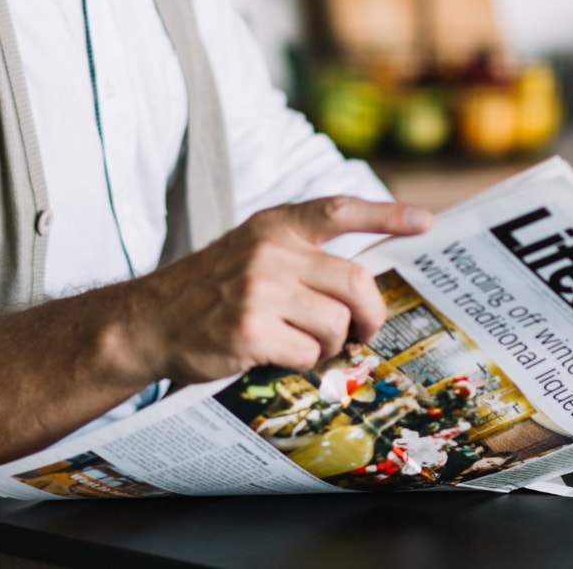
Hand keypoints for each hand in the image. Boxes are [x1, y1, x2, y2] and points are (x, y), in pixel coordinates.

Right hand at [118, 197, 432, 384]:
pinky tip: (275, 355)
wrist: (147, 321)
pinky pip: (307, 354)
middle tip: (366, 331)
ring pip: (335, 323)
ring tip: (304, 343)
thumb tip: (365, 281)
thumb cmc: (208, 291)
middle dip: (370, 314)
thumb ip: (301, 254)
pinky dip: (302, 362)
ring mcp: (259, 290)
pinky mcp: (251, 330)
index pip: (339, 210)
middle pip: (355, 281)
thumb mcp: (250, 250)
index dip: (387, 214)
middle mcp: (270, 251)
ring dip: (331, 344)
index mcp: (274, 225)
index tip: (425, 222)